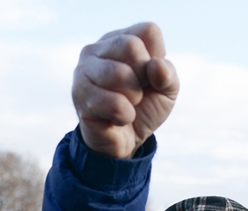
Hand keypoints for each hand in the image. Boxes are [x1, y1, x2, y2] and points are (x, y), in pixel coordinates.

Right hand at [72, 22, 179, 158]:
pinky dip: (124, 115)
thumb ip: (168, 75)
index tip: (149, 77)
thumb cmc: (144, 109)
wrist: (124, 142)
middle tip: (137, 93)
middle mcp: (97, 49)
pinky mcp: (79, 94)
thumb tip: (156, 66)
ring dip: (134, 97)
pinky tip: (117, 118)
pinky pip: (113, 102)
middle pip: (131, 46)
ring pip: (119, 73)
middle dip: (143, 77)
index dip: (157, 58)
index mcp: (121, 39)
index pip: (148, 31)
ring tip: (127, 105)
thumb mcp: (166, 91)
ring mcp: (83, 70)